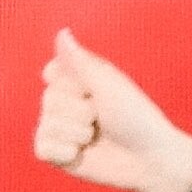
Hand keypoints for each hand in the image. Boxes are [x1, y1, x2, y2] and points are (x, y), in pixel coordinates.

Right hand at [33, 29, 191, 191]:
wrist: (149, 159)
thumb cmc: (135, 117)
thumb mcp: (108, 84)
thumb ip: (80, 61)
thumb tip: (62, 32)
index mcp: (76, 79)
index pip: (52, 72)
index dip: (73, 83)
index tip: (95, 91)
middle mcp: (64, 102)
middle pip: (49, 99)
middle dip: (80, 111)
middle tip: (102, 119)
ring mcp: (60, 129)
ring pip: (47, 125)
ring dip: (77, 133)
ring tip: (95, 137)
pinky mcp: (58, 156)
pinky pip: (42, 148)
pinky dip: (64, 152)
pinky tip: (82, 153)